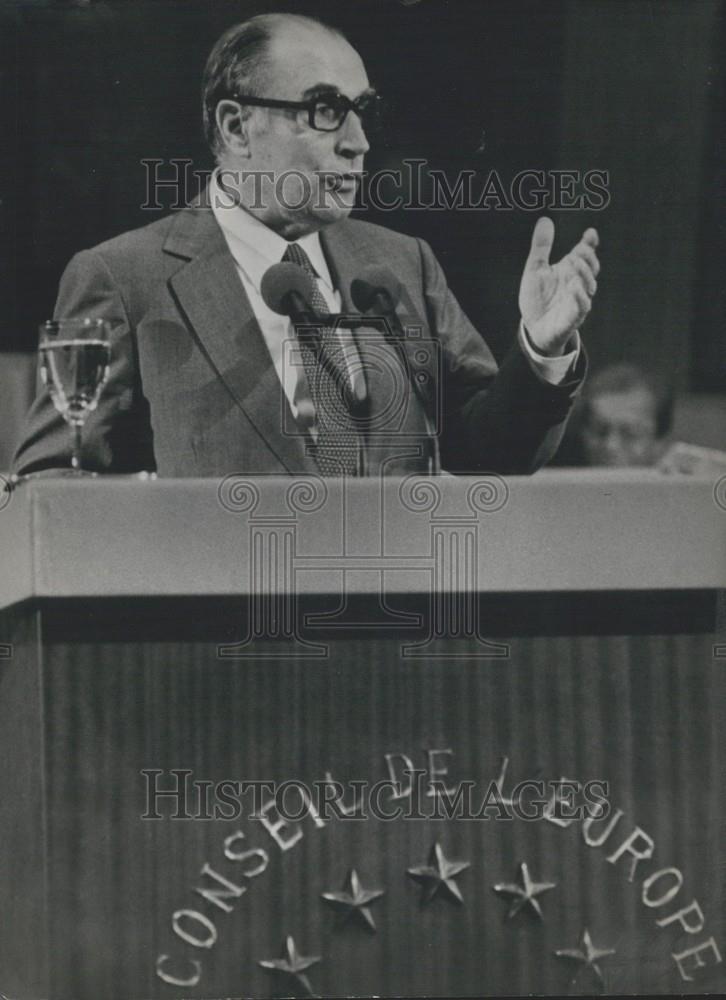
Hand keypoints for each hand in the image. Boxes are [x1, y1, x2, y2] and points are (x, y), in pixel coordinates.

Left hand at [518, 217, 599, 355]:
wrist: (533, 328)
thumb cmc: (537, 298)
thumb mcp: (535, 269)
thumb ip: (541, 247)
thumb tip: (545, 220)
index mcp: (569, 270)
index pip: (584, 254)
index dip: (589, 243)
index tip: (590, 233)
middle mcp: (577, 283)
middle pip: (591, 268)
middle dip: (588, 258)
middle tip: (579, 250)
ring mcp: (577, 300)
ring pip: (589, 286)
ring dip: (584, 274)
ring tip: (575, 263)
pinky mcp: (573, 317)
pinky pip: (582, 307)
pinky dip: (581, 297)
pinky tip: (574, 287)